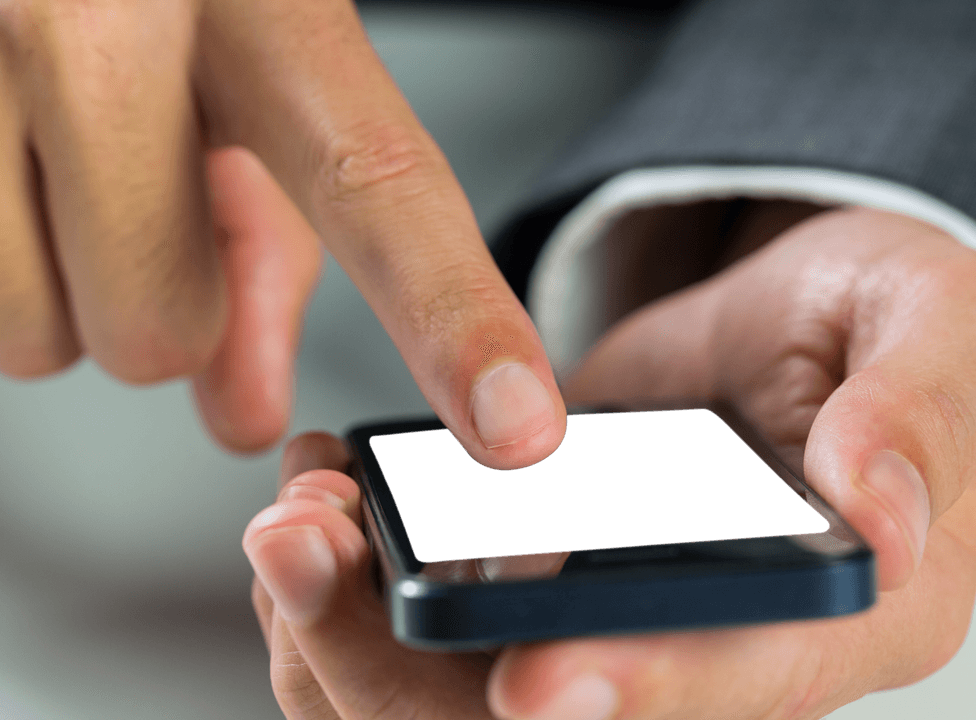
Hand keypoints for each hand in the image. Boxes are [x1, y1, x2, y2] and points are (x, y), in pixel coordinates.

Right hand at [0, 0, 563, 463]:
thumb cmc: (161, 10)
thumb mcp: (249, 94)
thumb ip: (267, 259)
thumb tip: (245, 420)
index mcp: (262, 3)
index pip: (376, 186)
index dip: (450, 318)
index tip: (519, 423)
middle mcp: (107, 19)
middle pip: (161, 330)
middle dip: (167, 310)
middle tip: (151, 216)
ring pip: (48, 340)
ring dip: (74, 297)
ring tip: (75, 180)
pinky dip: (10, 277)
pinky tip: (21, 179)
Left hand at [245, 206, 975, 719]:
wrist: (820, 314)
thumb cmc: (901, 324)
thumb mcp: (955, 331)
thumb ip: (926, 412)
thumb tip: (878, 510)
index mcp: (844, 613)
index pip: (745, 690)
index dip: (643, 694)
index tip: (531, 677)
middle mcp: (717, 647)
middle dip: (416, 672)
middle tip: (310, 555)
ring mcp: (619, 617)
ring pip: (465, 698)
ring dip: (355, 632)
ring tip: (296, 521)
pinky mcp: (548, 571)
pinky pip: (437, 619)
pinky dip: (360, 576)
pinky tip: (325, 494)